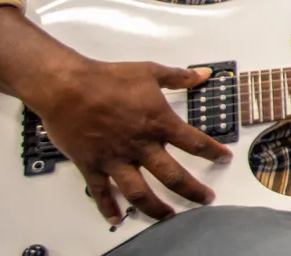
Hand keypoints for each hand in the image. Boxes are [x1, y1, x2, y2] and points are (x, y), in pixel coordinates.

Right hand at [27, 59, 231, 224]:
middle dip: (193, 190)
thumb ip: (178, 77)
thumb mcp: (149, 72)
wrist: (66, 86)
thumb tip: (202, 74)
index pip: (194, 143)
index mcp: (158, 123)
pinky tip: (117, 218)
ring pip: (140, 192)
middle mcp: (140, 145)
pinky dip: (109, 207)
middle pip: (173, 176)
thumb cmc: (107, 77)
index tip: (224, 159)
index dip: (213, 152)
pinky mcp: (92, 164)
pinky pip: (102, 192)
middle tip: (206, 199)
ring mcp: (116, 158)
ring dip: (156, 208)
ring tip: (169, 216)